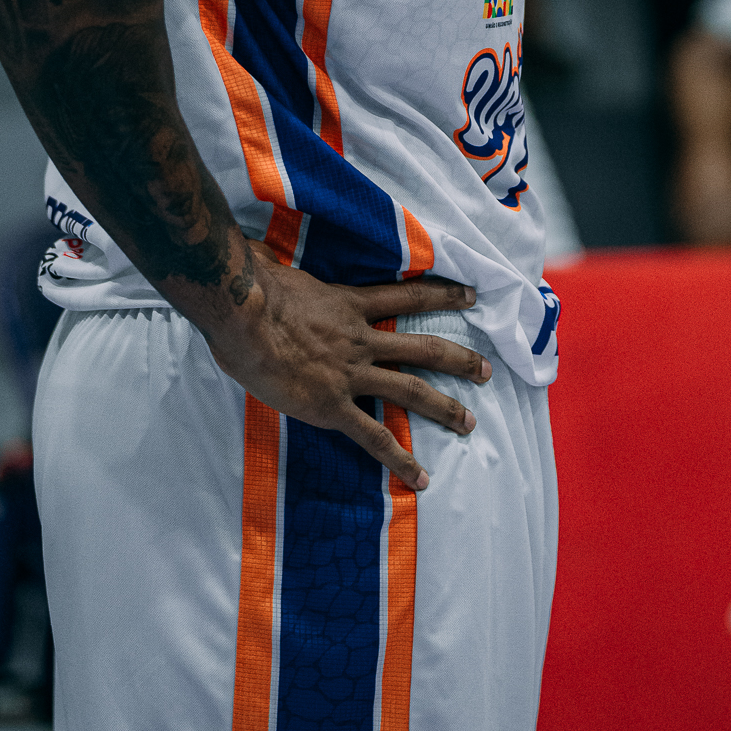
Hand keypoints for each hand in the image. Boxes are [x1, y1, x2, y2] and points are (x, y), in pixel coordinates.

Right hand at [208, 250, 490, 490]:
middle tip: (487, 370)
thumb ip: (277, 264)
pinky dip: (399, 458)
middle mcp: (360, 339)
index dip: (442, 294)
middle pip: (422, 348)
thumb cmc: (250, 287)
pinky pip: (373, 437)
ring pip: (410, 390)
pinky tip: (420, 477)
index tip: (471, 296)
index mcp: (349, 303)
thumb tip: (257, 253)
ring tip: (469, 423)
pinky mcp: (333, 407)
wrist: (243, 316)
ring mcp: (351, 373)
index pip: (408, 296)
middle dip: (458, 359)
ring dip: (444, 406)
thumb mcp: (272, 267)